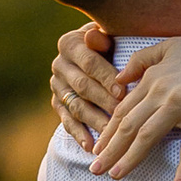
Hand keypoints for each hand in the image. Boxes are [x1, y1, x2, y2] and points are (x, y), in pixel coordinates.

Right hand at [50, 22, 121, 149]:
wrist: (99, 53)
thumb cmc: (112, 43)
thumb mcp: (110, 35)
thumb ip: (103, 37)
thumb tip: (94, 36)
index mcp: (70, 43)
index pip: (88, 62)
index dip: (106, 77)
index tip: (122, 91)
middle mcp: (59, 65)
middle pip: (82, 86)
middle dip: (103, 101)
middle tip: (121, 115)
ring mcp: (57, 87)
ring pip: (76, 106)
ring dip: (94, 121)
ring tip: (111, 134)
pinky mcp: (58, 104)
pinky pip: (67, 121)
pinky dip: (79, 134)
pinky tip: (91, 146)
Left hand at [89, 31, 180, 180]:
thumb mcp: (168, 47)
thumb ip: (140, 61)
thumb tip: (118, 80)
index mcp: (152, 78)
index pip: (123, 111)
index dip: (108, 132)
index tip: (97, 150)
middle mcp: (161, 92)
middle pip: (129, 126)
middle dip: (110, 150)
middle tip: (96, 170)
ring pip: (149, 135)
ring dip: (131, 158)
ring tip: (116, 176)